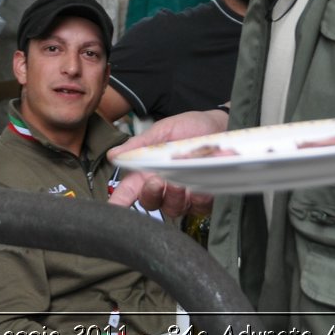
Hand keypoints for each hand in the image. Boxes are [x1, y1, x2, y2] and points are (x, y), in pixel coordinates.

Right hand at [107, 109, 227, 217]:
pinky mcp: (204, 200)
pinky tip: (203, 182)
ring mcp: (184, 196)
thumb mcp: (162, 131)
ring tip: (182, 180)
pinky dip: (200, 195)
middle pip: (150, 203)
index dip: (119, 201)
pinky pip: (199, 207)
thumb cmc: (188, 128)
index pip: (129, 191)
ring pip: (174, 208)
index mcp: (147, 172)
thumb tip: (114, 155)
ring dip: (176, 196)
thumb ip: (139, 145)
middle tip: (156, 181)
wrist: (220, 126)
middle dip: (151, 194)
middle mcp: (163, 188)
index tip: (114, 207)